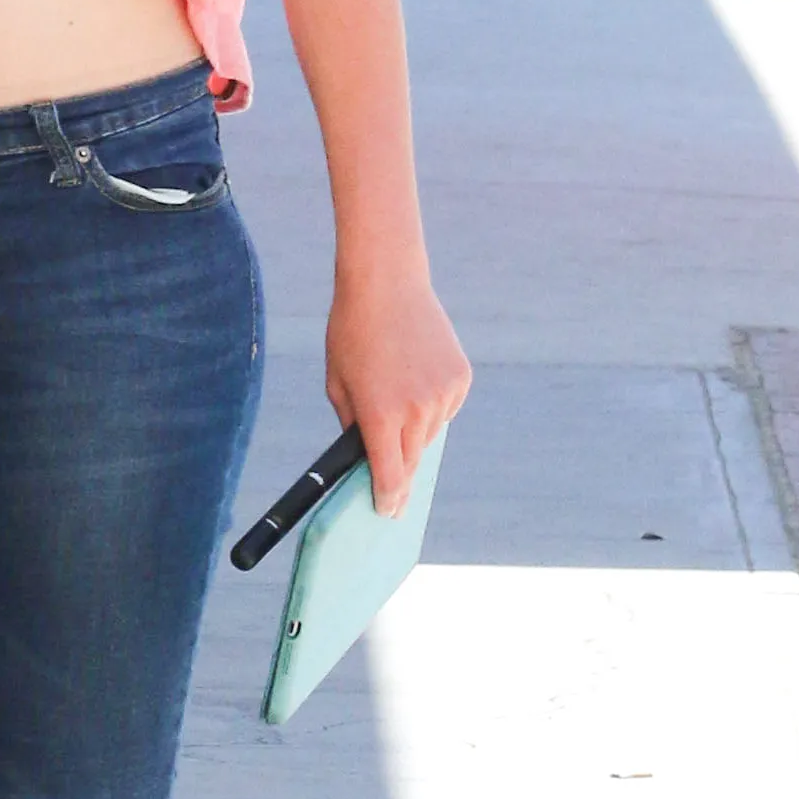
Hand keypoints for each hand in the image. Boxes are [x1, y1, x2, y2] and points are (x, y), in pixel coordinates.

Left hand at [326, 269, 469, 511]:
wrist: (387, 285)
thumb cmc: (351, 333)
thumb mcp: (338, 383)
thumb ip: (352, 424)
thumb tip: (367, 453)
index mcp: (380, 414)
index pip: (390, 475)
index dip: (389, 499)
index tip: (388, 513)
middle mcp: (417, 409)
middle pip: (412, 461)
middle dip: (401, 476)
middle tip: (394, 493)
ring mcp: (443, 394)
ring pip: (430, 435)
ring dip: (415, 435)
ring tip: (396, 406)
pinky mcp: (461, 378)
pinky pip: (445, 409)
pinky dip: (431, 407)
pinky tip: (416, 382)